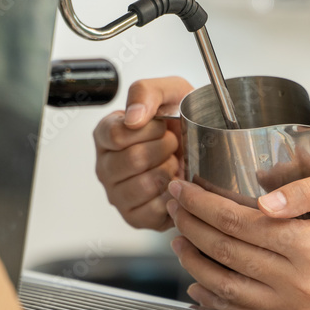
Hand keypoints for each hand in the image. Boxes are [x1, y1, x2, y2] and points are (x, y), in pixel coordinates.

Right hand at [94, 76, 192, 230]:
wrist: (204, 150)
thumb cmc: (183, 121)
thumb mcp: (170, 92)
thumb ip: (146, 92)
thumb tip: (133, 118)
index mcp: (106, 134)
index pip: (116, 134)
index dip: (148, 130)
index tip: (162, 125)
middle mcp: (105, 166)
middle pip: (133, 160)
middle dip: (164, 149)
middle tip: (172, 144)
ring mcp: (117, 194)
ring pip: (144, 185)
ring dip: (169, 171)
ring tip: (173, 163)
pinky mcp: (134, 217)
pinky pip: (152, 209)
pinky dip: (172, 196)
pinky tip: (175, 184)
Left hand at [165, 169, 309, 309]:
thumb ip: (304, 188)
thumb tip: (262, 202)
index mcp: (309, 245)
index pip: (238, 222)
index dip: (203, 205)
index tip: (184, 190)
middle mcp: (299, 281)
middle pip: (226, 252)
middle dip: (191, 226)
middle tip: (175, 207)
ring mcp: (295, 308)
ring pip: (226, 286)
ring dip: (194, 261)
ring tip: (179, 239)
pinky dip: (213, 298)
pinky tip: (197, 281)